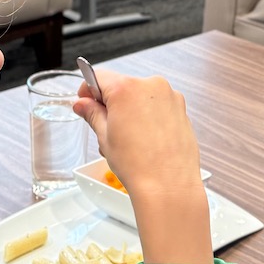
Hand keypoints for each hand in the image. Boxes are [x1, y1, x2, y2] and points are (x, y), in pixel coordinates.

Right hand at [73, 70, 210, 263]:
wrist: (168, 185)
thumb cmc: (137, 164)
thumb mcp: (105, 137)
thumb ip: (92, 114)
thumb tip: (82, 104)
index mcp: (126, 89)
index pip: (99, 77)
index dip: (88, 91)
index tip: (85, 103)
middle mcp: (151, 86)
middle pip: (121, 86)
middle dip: (111, 103)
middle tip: (105, 128)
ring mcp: (169, 96)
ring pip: (140, 96)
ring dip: (130, 110)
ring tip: (128, 139)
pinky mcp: (181, 108)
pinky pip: (158, 105)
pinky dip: (149, 116)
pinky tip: (145, 139)